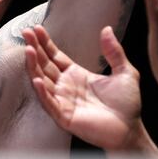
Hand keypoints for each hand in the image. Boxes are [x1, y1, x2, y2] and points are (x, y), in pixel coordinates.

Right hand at [23, 24, 142, 150]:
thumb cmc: (127, 104)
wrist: (131, 130)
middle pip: (45, 65)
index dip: (45, 43)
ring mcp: (63, 101)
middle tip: (26, 33)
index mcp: (76, 74)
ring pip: (43, 81)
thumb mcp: (124, 72)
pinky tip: (37, 79)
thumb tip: (107, 29)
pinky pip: (49, 103)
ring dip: (34, 66)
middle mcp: (65, 86)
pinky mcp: (64, 116)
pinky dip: (42, 92)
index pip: (55, 56)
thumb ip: (114, 52)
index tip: (37, 28)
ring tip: (28, 50)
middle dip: (34, 49)